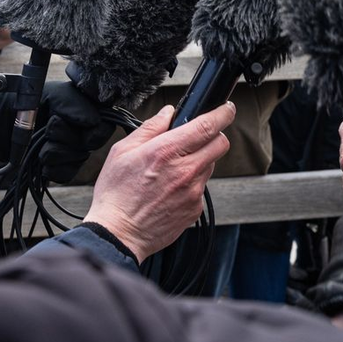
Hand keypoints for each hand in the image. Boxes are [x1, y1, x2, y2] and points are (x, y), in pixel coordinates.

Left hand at [40, 80, 114, 182]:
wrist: (7, 121)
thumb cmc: (32, 103)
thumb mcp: (53, 94)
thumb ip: (73, 103)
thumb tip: (91, 121)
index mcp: (89, 113)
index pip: (105, 128)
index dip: (90, 131)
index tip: (67, 122)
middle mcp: (85, 134)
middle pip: (89, 146)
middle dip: (64, 136)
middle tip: (48, 126)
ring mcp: (74, 153)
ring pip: (76, 160)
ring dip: (53, 150)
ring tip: (41, 140)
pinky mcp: (62, 170)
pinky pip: (64, 175)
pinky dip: (49, 167)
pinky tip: (39, 158)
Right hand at [84, 101, 235, 262]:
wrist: (119, 232)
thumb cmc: (116, 193)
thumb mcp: (123, 151)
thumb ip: (150, 128)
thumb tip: (167, 114)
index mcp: (165, 152)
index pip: (206, 126)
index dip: (222, 113)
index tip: (226, 109)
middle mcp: (185, 172)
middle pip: (219, 144)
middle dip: (213, 135)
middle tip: (198, 136)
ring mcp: (193, 193)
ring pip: (211, 165)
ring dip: (200, 159)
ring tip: (173, 167)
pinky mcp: (195, 209)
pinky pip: (202, 187)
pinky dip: (192, 182)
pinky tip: (171, 187)